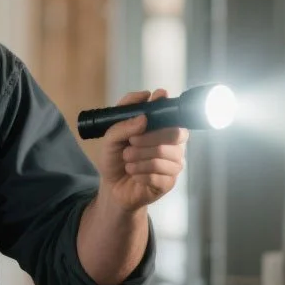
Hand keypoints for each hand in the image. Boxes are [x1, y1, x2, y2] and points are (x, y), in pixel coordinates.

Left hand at [97, 89, 187, 211]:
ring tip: (128, 161)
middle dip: (149, 138)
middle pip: (175, 133)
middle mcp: (171, 144)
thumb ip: (122, 125)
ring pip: (165, 154)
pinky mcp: (169, 182)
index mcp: (159, 129)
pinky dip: (141, 173)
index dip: (165, 104)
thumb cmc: (115, 160)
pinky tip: (134, 174)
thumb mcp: (110, 140)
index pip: (170, 113)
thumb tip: (143, 118)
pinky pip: (160, 174)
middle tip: (131, 143)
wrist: (112, 188)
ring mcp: (172, 163)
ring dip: (141, 157)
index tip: (158, 96)